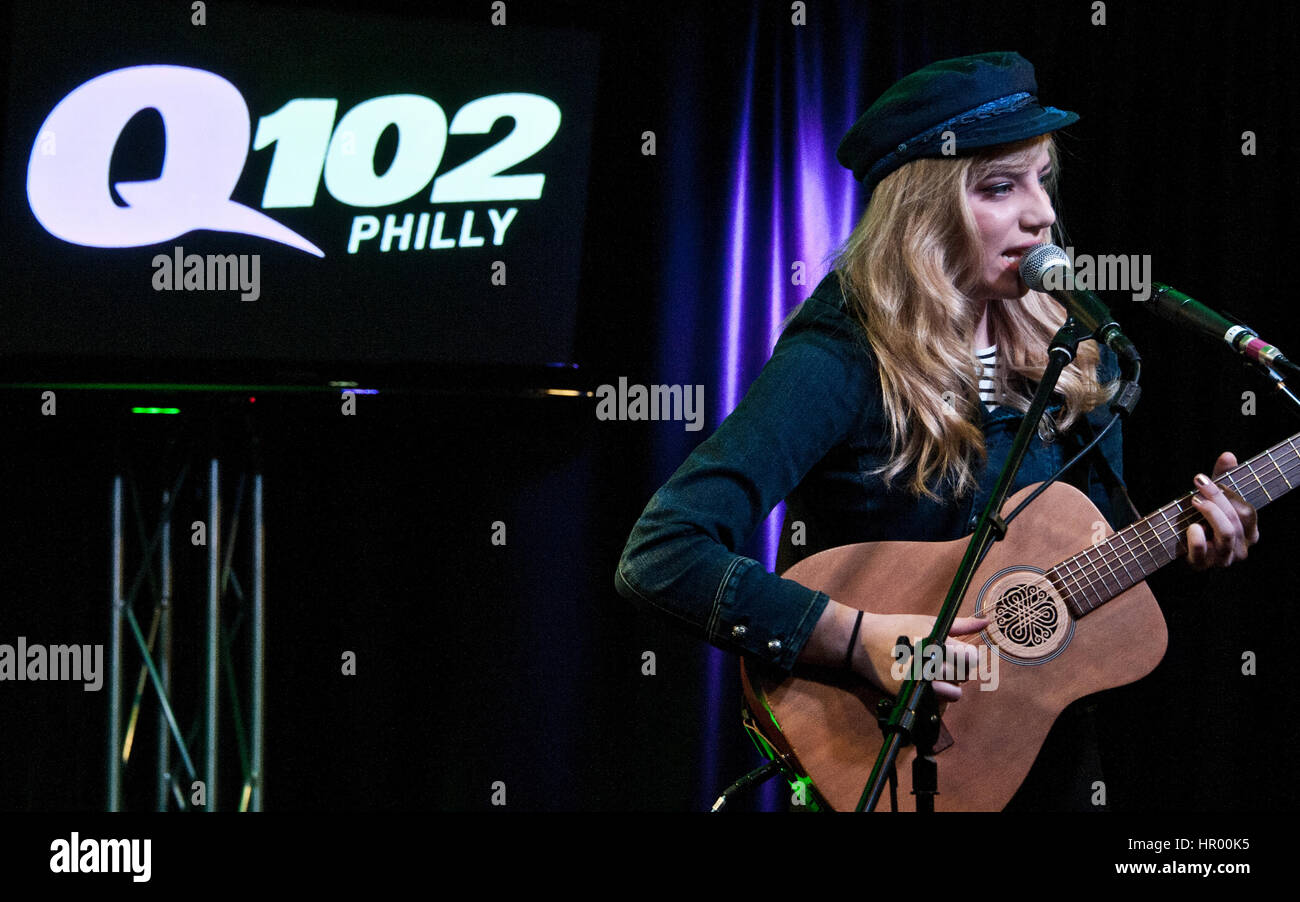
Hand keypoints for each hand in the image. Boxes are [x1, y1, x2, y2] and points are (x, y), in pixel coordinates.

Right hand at [853, 613, 988, 701]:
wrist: (862, 642)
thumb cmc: (898, 628)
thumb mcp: (928, 621)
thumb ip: (960, 625)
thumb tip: (986, 622)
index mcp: (939, 643)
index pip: (972, 659)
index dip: (968, 657)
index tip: (957, 654)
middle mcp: (931, 663)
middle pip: (964, 676)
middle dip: (956, 670)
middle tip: (941, 662)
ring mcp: (920, 681)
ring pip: (953, 693)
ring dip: (948, 686)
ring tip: (933, 674)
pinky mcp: (909, 694)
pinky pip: (936, 705)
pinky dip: (935, 698)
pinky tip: (925, 685)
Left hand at [1184, 451, 1259, 569]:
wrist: (1181, 547)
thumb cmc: (1202, 520)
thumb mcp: (1214, 498)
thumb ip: (1223, 477)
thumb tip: (1228, 456)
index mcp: (1249, 532)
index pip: (1248, 511)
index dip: (1229, 493)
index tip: (1205, 479)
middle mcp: (1240, 548)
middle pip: (1236, 518)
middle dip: (1216, 497)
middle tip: (1198, 483)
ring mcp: (1222, 559)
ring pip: (1226, 533)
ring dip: (1211, 513)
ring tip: (1194, 501)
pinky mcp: (1202, 565)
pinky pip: (1202, 552)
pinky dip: (1196, 539)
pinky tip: (1190, 527)